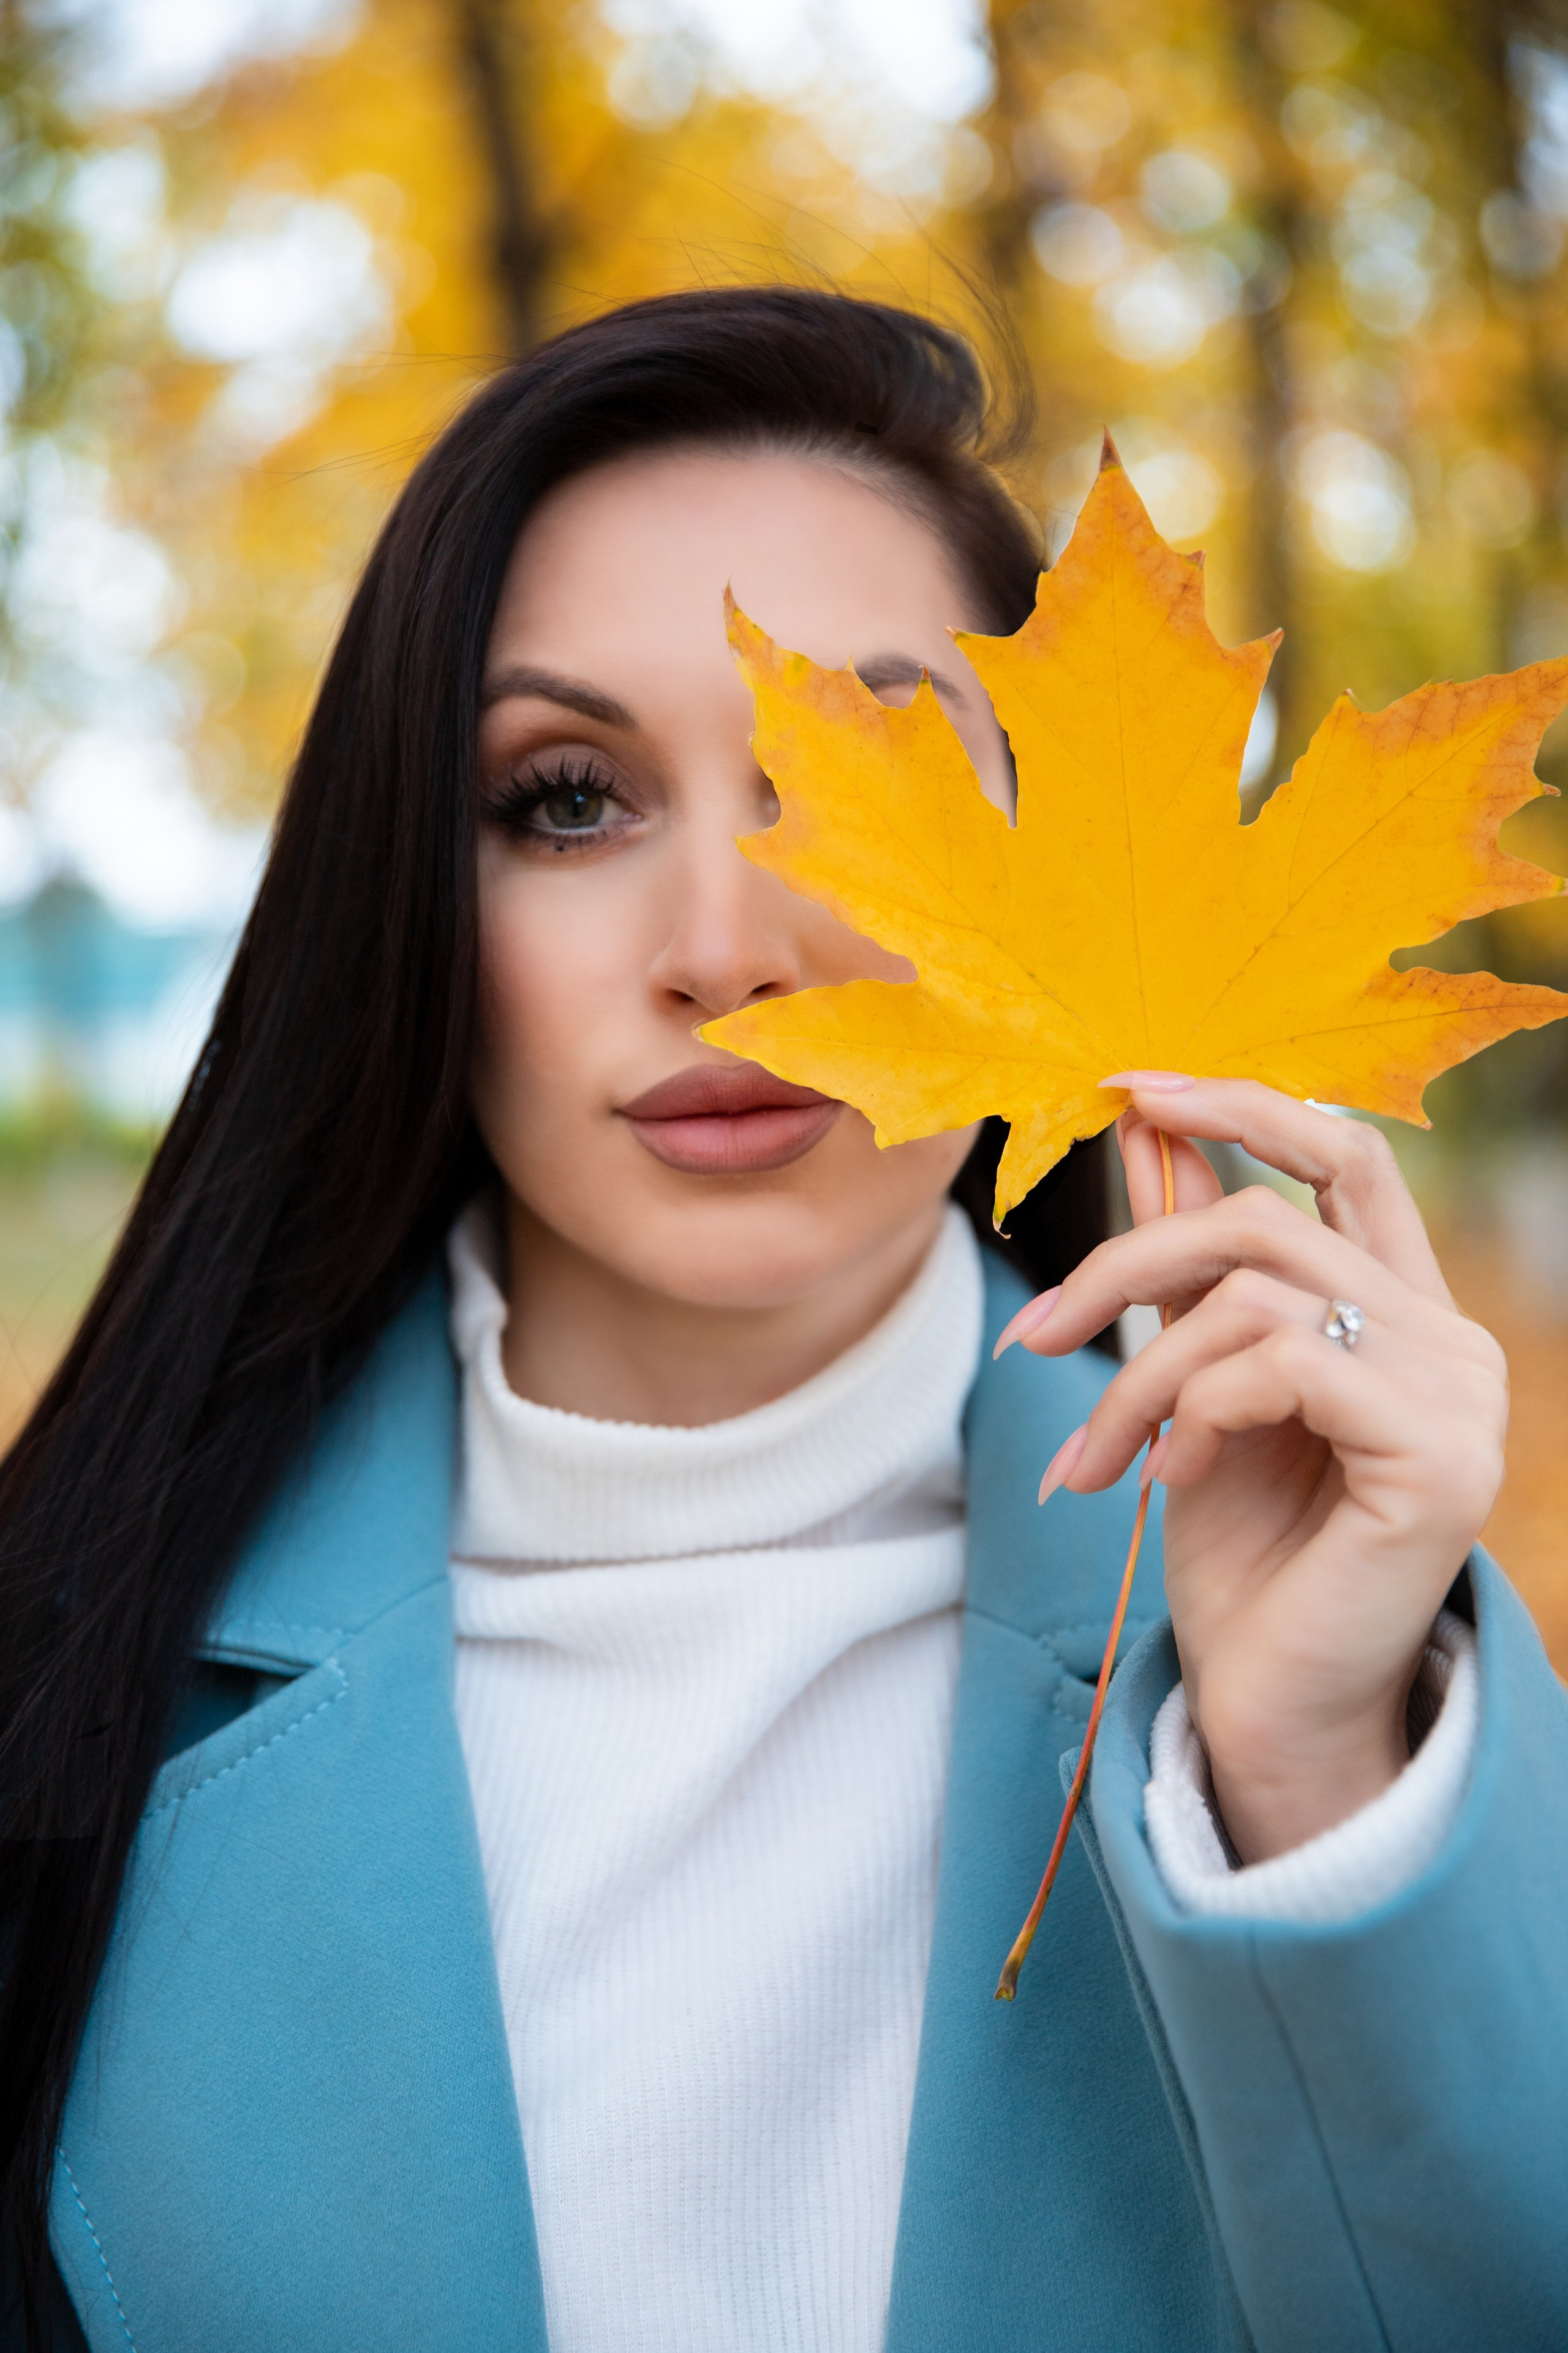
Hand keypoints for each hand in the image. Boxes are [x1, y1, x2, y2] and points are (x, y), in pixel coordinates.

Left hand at [999, 1077, 1505, 1862]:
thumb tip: (1146, 1129)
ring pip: (1258, 1301)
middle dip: (1125, 1266)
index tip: (1130, 1088)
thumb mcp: (1193, 1383)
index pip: (1348, 1155)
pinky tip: (1168, 1481)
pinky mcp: (1441, 1457)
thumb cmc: (1240, 1550)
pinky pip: (1285, 1367)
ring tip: (1093, 1459)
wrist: (1269, 1703)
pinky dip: (1196, 1413)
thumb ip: (1189, 1260)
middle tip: (1033, 1339)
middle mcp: (1450, 1340)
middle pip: (1268, 1226)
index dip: (1244, 1105)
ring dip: (1139, 1374)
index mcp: (1402, 1309)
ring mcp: (1461, 1398)